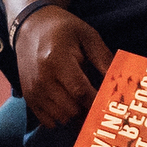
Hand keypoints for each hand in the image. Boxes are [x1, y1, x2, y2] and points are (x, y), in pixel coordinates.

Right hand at [13, 3, 111, 130]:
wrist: (31, 26)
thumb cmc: (63, 30)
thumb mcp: (88, 35)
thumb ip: (104, 58)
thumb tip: (118, 82)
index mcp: (57, 60)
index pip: (80, 91)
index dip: (97, 102)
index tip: (111, 104)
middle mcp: (42, 78)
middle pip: (71, 109)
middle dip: (87, 108)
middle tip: (98, 101)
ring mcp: (33, 90)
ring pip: (61, 118)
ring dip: (75, 114)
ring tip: (82, 100)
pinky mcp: (28, 97)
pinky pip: (48, 121)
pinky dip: (61, 117)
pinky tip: (67, 104)